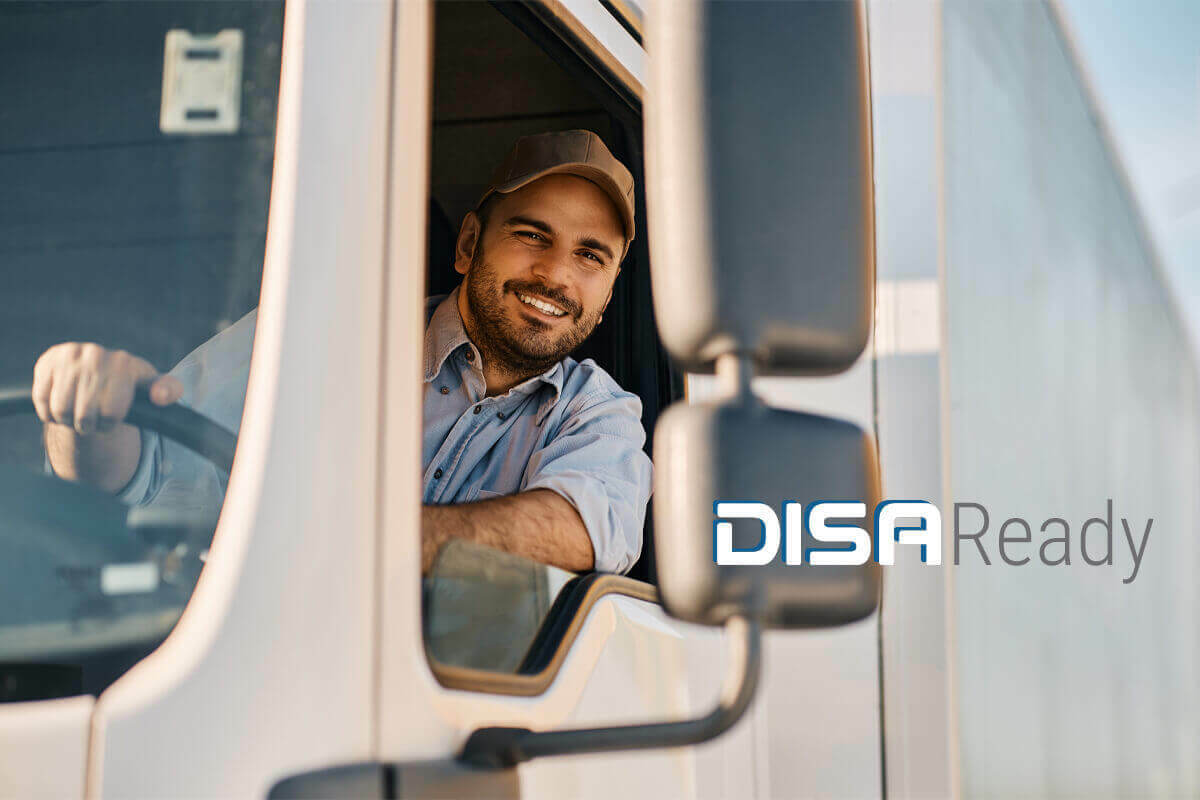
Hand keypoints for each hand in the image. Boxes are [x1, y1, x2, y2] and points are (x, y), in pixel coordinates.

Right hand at [33, 343, 182, 434]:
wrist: (97, 373)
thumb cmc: (128, 386)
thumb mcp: (151, 388)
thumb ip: (167, 391)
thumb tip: (161, 396)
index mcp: (124, 362)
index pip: (111, 413)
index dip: (110, 423)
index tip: (113, 416)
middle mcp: (96, 353)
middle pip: (84, 416)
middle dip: (88, 425)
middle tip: (92, 418)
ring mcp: (70, 355)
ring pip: (61, 411)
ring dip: (67, 420)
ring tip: (78, 412)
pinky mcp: (47, 360)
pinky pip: (42, 401)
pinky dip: (49, 412)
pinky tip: (61, 403)